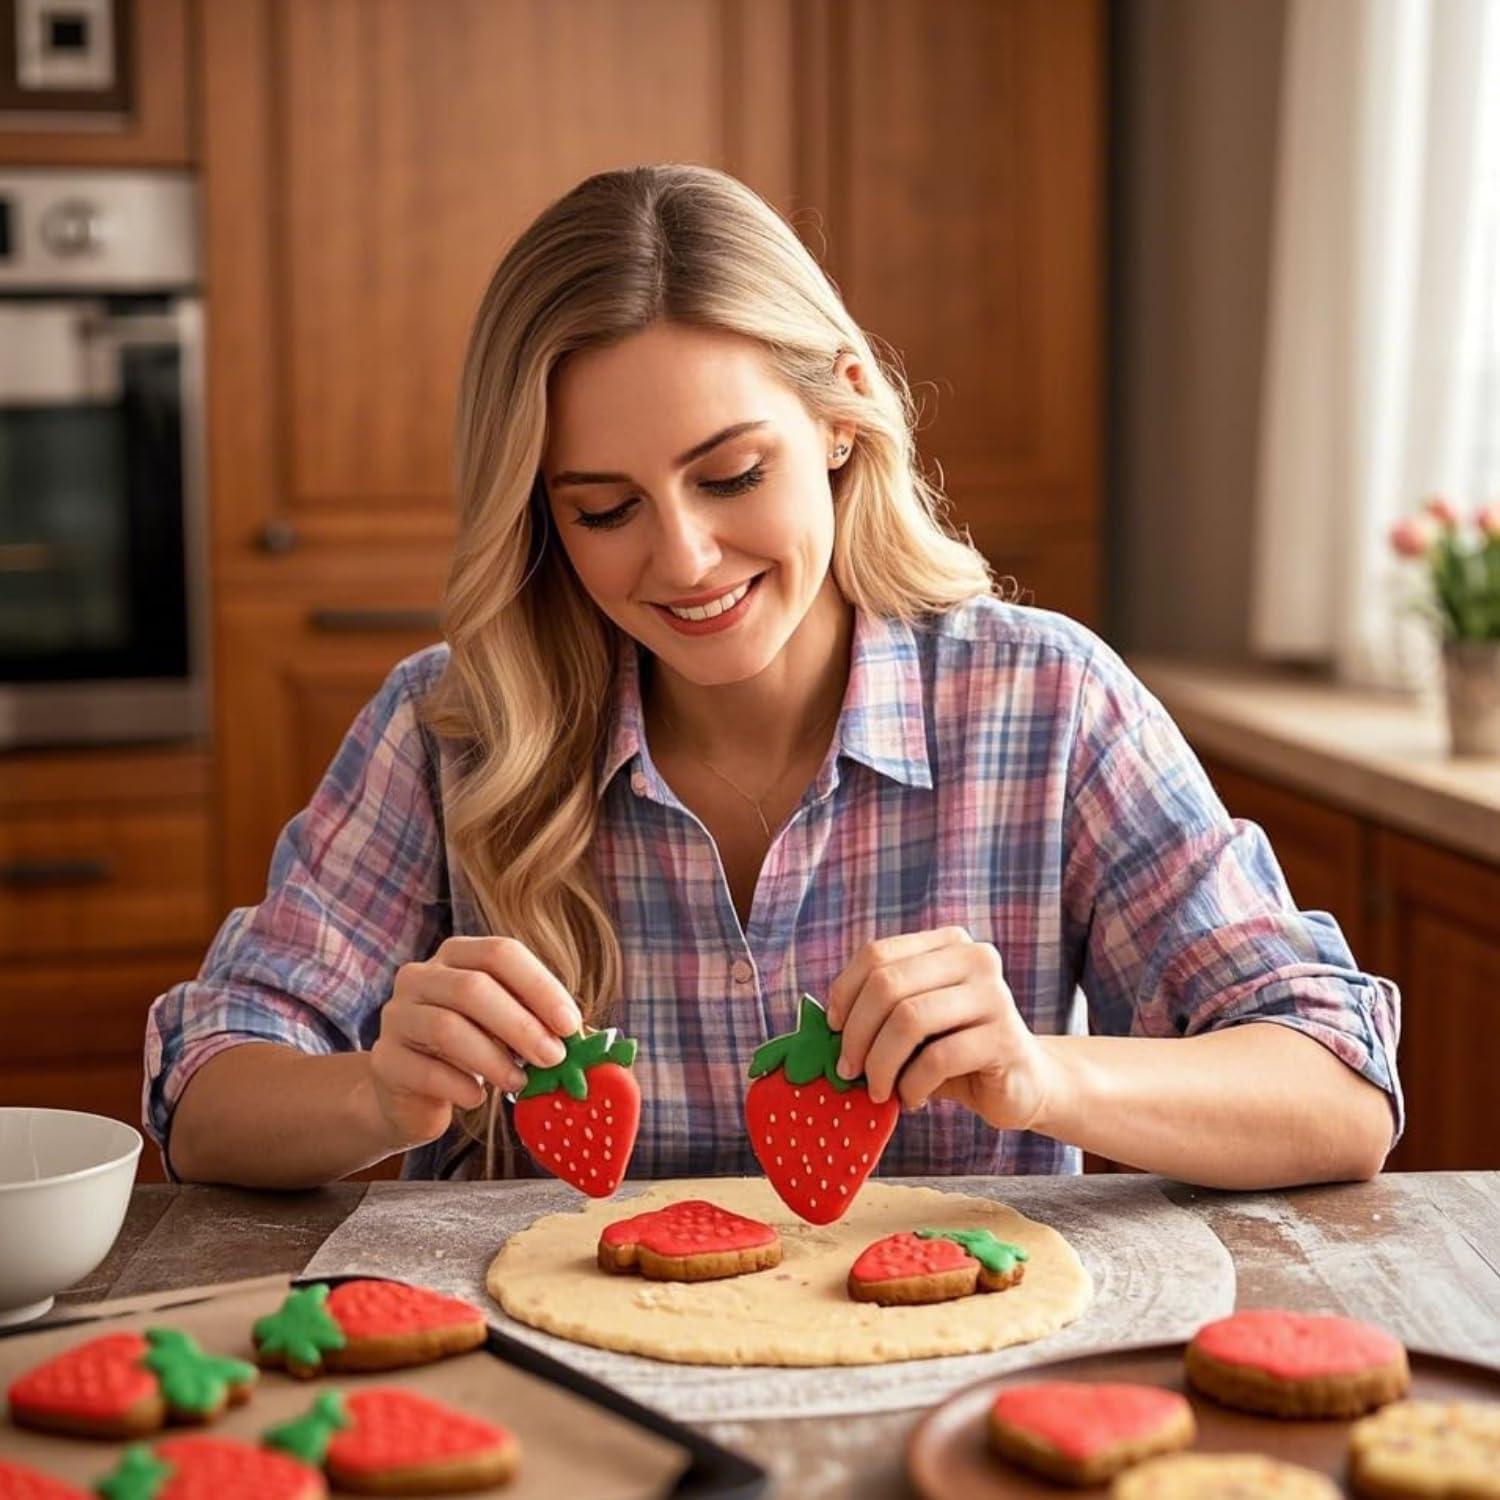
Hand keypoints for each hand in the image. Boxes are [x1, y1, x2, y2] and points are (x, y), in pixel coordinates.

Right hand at [370, 936, 582, 1149]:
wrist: (411, 1094)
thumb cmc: (472, 1050)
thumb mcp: (508, 1030)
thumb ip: (543, 1026)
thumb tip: (593, 1041)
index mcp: (458, 955)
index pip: (500, 953)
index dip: (539, 986)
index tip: (570, 1024)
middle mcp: (421, 976)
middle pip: (473, 988)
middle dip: (521, 1025)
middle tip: (553, 1057)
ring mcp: (396, 1016)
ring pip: (447, 1027)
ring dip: (493, 1058)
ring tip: (520, 1082)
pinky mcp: (384, 1061)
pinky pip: (425, 1071)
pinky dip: (460, 1086)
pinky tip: (478, 1097)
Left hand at [824, 926, 1054, 1130]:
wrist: (1023, 1082)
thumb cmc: (954, 1052)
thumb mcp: (913, 1024)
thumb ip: (878, 1011)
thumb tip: (822, 1023)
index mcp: (948, 944)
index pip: (877, 953)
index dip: (845, 992)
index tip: (834, 1030)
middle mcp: (975, 958)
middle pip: (888, 984)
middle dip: (857, 1034)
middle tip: (849, 1071)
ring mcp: (994, 995)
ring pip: (909, 1020)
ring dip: (881, 1064)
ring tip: (879, 1090)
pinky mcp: (1005, 1038)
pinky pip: (937, 1058)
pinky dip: (912, 1085)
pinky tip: (912, 1099)